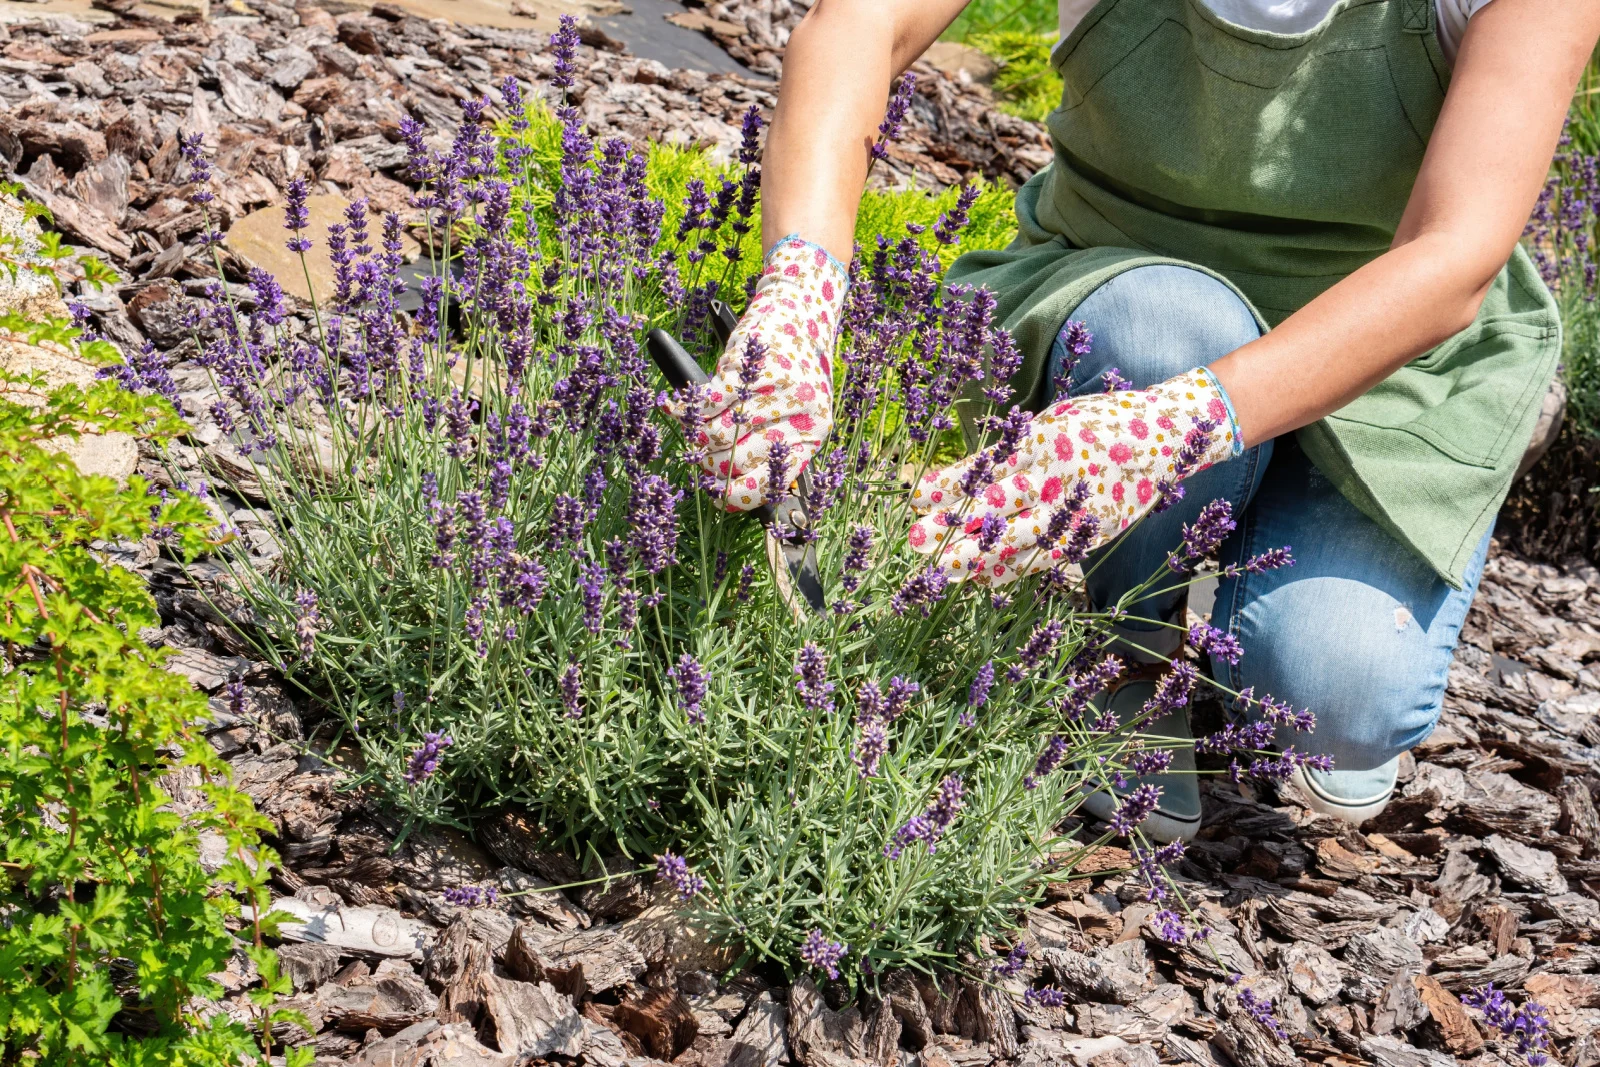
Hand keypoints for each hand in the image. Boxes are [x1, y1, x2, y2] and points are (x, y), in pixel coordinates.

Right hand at [674, 236, 847, 511]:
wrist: (801, 309)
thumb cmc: (796, 370)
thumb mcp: (801, 413)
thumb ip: (780, 448)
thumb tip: (739, 491)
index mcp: (813, 434)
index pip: (769, 484)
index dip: (736, 495)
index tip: (717, 494)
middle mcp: (797, 414)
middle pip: (734, 461)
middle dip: (710, 465)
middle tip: (701, 456)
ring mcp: (771, 389)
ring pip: (715, 434)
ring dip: (694, 437)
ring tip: (692, 431)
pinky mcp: (746, 365)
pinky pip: (705, 402)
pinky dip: (685, 408)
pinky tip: (676, 406)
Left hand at [906, 369, 1239, 585]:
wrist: (1169, 433)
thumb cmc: (1098, 422)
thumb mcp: (1052, 421)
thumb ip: (1012, 450)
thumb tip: (959, 480)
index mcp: (1047, 441)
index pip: (988, 469)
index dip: (950, 485)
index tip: (916, 497)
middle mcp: (1061, 477)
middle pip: (998, 508)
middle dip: (954, 526)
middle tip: (914, 539)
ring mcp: (1080, 510)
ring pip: (1019, 541)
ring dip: (977, 557)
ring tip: (939, 570)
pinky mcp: (1095, 533)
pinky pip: (1045, 557)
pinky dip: (1012, 568)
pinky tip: (981, 577)